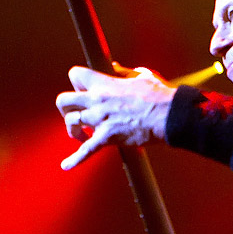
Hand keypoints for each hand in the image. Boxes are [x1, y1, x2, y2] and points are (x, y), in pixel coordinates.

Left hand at [56, 65, 175, 169]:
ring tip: (81, 135)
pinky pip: (86, 150)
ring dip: (72, 129)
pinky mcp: (107, 138)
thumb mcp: (141, 75)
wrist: (168, 115)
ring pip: (71, 122)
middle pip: (63, 100)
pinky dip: (74, 159)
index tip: (84, 89)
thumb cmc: (158, 94)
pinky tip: (65, 166)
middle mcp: (96, 100)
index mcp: (103, 83)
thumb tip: (115, 67)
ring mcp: (100, 120)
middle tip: (74, 113)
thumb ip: (123, 72)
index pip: (75, 75)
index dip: (77, 82)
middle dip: (66, 107)